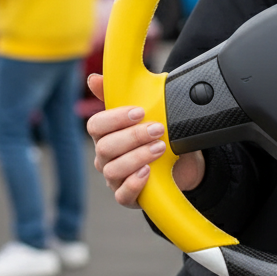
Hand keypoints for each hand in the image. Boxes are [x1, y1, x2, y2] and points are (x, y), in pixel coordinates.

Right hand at [85, 73, 204, 208]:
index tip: (139, 112)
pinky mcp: (127, 197)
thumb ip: (121, 94)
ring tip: (159, 148)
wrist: (183, 162)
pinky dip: (134, 184)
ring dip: (138, 157)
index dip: (115, 118)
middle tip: (157, 129)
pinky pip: (122, 195)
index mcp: (106, 134)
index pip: (96, 125)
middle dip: (133, 137)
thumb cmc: (159, 135)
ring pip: (113, 170)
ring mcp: (115, 178)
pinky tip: (148, 172)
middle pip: (105, 148)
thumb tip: (93, 78)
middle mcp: (106, 157)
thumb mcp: (146, 112)